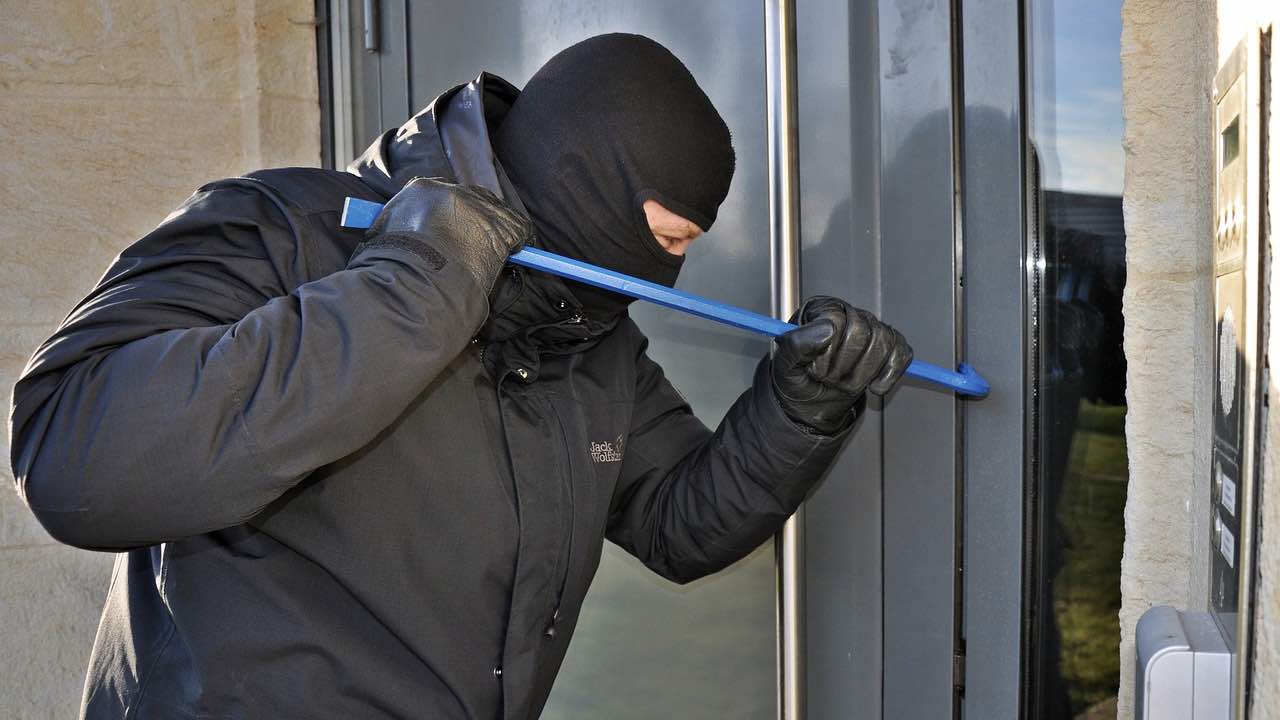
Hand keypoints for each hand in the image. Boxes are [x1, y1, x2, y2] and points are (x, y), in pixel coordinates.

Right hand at [367, 177, 533, 293]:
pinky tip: (516, 252)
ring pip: (498, 212)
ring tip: (497, 249)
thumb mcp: (381, 237)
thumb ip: (391, 227)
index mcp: (421, 190)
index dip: (452, 213)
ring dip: (498, 230)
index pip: (443, 194)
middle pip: (474, 198)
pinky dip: (520, 241)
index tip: (454, 226)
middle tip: (476, 240)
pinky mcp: (502, 225)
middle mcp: (453, 192)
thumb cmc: (393, 264)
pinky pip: (520, 229)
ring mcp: (480, 208)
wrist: (414, 278)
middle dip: (476, 218)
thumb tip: (385, 234)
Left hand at [771, 296, 912, 433]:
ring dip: (863, 374)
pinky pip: (901, 353)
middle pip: (863, 330)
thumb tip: (825, 329)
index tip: (816, 371)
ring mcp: (871, 328)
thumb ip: (796, 344)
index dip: (828, 352)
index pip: (836, 320)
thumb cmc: (797, 381)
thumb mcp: (784, 367)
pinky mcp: (888, 347)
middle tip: (830, 379)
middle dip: (845, 365)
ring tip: (844, 383)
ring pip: (884, 341)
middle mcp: (847, 313)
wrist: (811, 406)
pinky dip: (889, 374)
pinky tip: (874, 385)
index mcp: (819, 310)